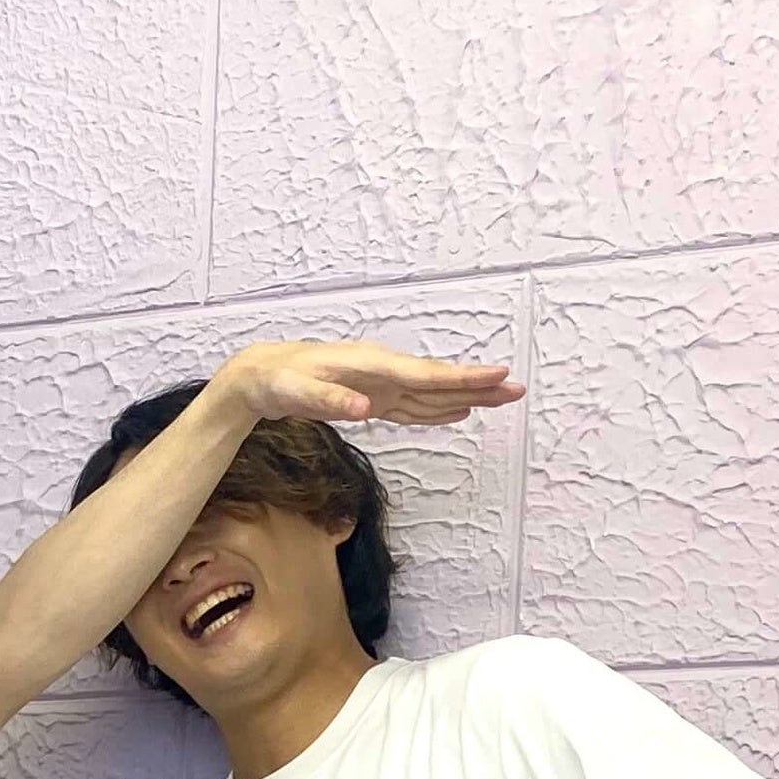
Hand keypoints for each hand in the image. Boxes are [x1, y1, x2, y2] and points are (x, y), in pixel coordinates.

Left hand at [219, 339, 524, 427]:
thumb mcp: (295, 393)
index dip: (462, 378)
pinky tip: (459, 411)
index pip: (426, 375)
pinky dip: (438, 410)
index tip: (496, 375)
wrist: (262, 375)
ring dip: (466, 397)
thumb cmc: (278, 381)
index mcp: (372, 367)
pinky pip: (414, 406)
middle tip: (516, 390)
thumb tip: (363, 411)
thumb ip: (330, 402)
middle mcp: (383, 372)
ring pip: (432, 393)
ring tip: (501, 398)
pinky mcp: (375, 399)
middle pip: (439, 382)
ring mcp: (381, 386)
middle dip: (478, 386)